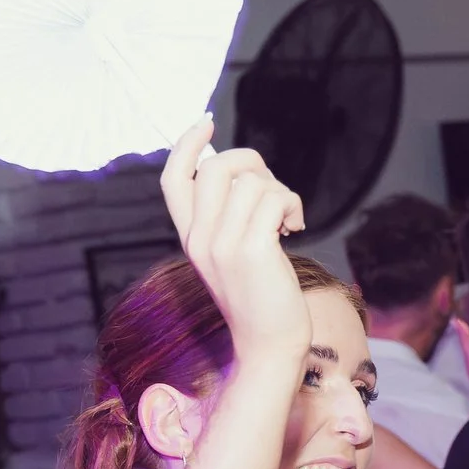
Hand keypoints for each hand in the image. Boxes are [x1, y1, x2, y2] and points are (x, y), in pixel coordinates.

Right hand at [159, 118, 308, 371]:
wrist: (269, 346)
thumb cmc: (259, 298)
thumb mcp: (232, 254)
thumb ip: (228, 216)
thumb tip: (245, 172)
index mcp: (190, 237)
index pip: (174, 179)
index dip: (187, 145)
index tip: (206, 122)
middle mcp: (199, 239)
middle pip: (217, 167)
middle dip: (254, 164)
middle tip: (274, 191)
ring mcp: (223, 245)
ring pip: (252, 180)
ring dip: (280, 191)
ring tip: (287, 218)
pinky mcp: (252, 250)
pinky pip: (274, 198)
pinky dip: (292, 205)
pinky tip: (295, 226)